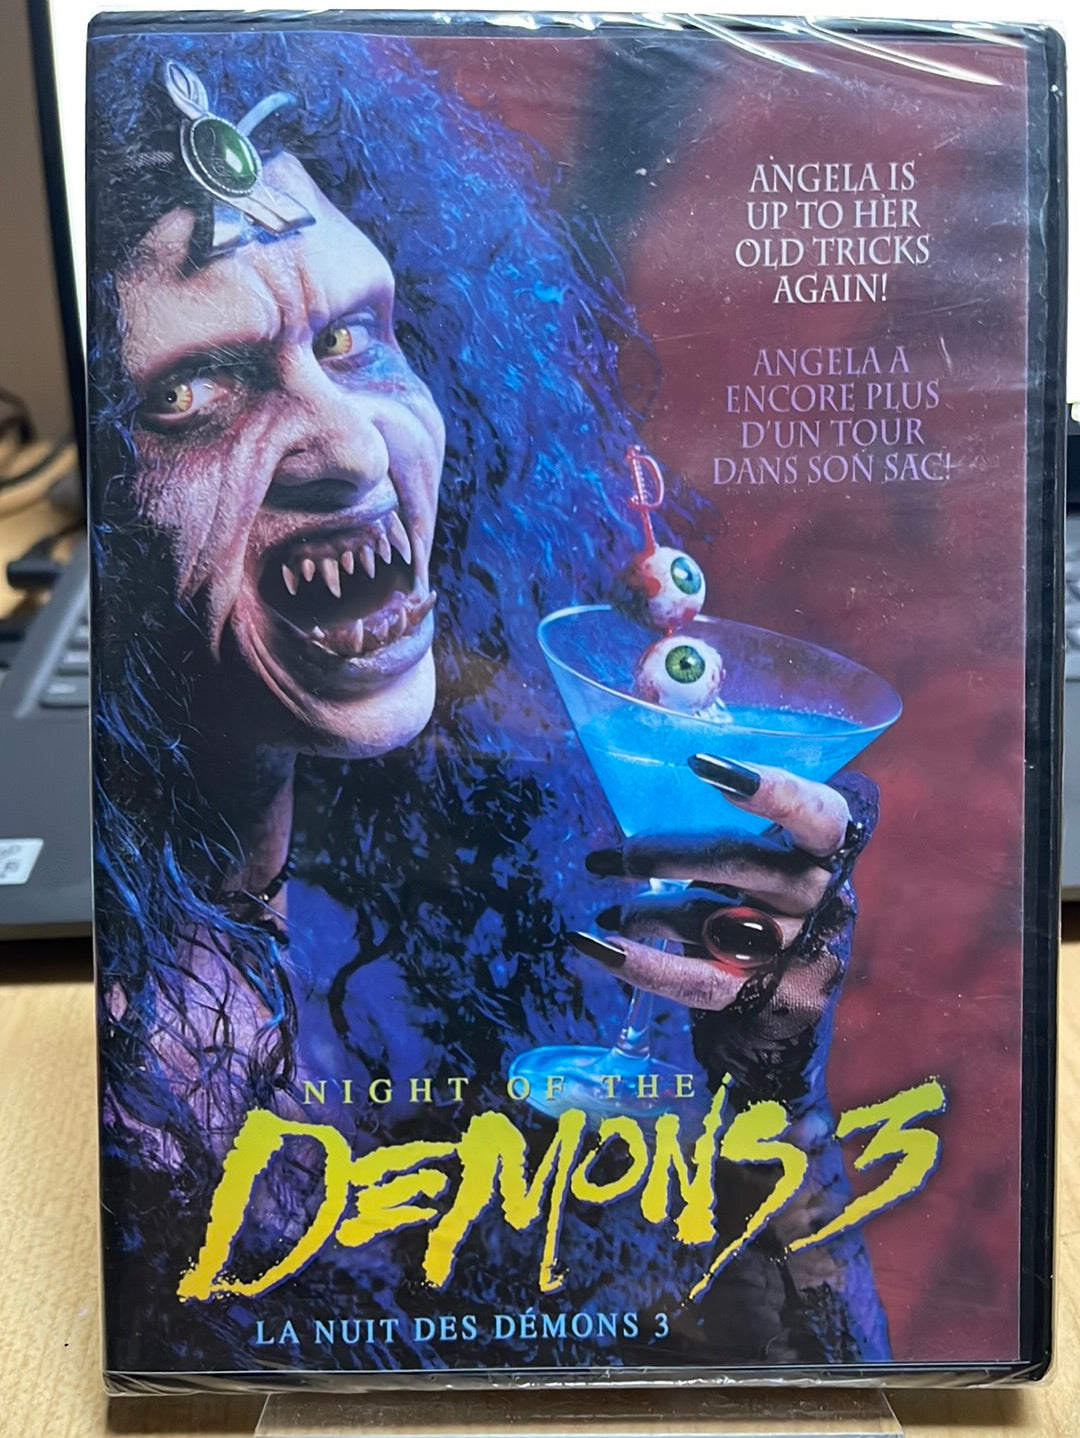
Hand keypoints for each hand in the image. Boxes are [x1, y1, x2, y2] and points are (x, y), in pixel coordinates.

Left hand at [571, 756, 877, 1102]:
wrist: (790, 988)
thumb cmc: (766, 894)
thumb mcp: (767, 853)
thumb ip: (726, 829)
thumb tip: (639, 799)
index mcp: (825, 850)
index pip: (817, 814)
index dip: (770, 790)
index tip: (701, 765)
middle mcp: (817, 897)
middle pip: (737, 862)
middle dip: (666, 854)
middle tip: (621, 855)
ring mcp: (793, 951)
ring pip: (705, 919)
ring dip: (645, 912)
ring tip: (610, 910)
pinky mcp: (763, 997)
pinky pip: (695, 980)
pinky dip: (641, 964)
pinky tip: (597, 945)